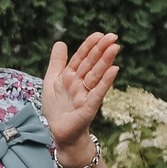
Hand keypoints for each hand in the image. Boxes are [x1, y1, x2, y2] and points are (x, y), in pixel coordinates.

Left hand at [41, 32, 120, 155]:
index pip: (82, 57)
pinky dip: (106, 81)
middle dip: (101, 50)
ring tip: (114, 48)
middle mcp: (81, 83)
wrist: (59, 132)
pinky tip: (114, 70)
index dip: (90, 46)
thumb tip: (61, 42)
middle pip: (92, 63)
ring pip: (96, 75)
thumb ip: (57, 63)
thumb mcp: (52, 81)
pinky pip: (98, 92)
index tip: (100, 34)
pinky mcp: (89, 107)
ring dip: (106, 61)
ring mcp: (86, 94)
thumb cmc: (56, 109)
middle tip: (113, 36)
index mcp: (71, 76)